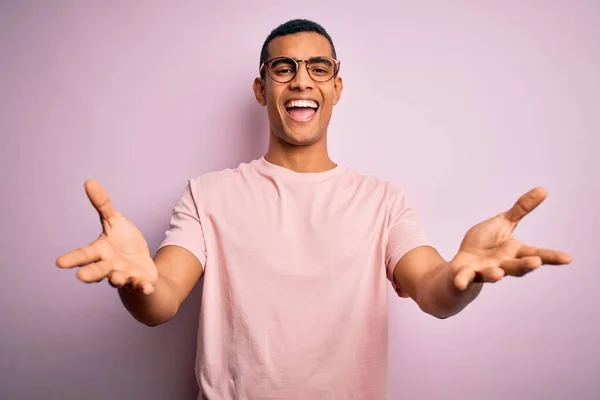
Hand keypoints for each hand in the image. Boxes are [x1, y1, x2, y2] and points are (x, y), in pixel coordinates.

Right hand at [56, 180, 157, 293]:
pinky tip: (147, 287)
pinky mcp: (139, 282)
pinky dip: (143, 287)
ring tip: (117, 277)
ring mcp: (123, 276)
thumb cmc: (124, 243)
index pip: (84, 255)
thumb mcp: (115, 221)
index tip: (59, 263)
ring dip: (117, 278)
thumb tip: (89, 181)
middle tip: (80, 277)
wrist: (141, 266)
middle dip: (90, 274)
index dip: (72, 259)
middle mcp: (108, 267)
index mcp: (100, 252)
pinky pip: (140, 286)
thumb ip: (103, 205)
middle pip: (97, 271)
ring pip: (117, 279)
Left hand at [451, 187, 570, 290]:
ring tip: (498, 273)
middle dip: (525, 265)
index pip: (536, 254)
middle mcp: (503, 264)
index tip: (568, 258)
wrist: (463, 264)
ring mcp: (484, 271)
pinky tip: (459, 283)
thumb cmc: (486, 243)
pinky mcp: (466, 275)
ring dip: (494, 274)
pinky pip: (464, 278)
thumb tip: (543, 189)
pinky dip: (462, 280)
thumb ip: (521, 209)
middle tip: (535, 263)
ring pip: (492, 274)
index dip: (552, 257)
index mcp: (514, 252)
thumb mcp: (504, 223)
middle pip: (516, 267)